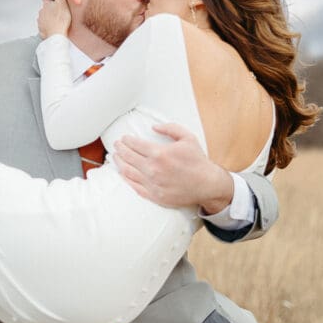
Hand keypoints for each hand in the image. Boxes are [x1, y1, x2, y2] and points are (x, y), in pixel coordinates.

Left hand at [37, 0, 71, 37]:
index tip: (56, 3)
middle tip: (60, 13)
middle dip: (51, 10)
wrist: (58, 35)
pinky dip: (48, 27)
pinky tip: (55, 28)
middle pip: (45, 9)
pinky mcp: (41, 30)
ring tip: (58, 22)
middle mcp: (41, 12)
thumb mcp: (60, 1)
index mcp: (46, 4)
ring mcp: (40, 21)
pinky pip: (45, 27)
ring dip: (50, 18)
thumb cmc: (61, 19)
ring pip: (45, 18)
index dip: (51, 0)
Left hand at [112, 123, 233, 212]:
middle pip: (128, 157)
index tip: (124, 138)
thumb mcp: (187, 138)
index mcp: (160, 154)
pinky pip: (134, 186)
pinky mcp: (154, 195)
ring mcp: (152, 184)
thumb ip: (170, 128)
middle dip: (120, 149)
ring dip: (119, 163)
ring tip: (115, 157)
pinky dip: (126, 178)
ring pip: (128, 172)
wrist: (207, 184)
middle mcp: (153, 169)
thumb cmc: (197, 161)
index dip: (127, 140)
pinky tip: (122, 173)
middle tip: (117, 145)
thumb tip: (153, 127)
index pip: (135, 144)